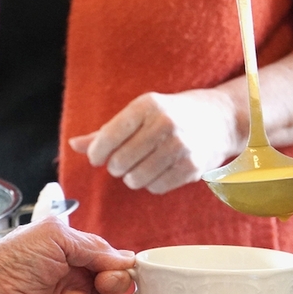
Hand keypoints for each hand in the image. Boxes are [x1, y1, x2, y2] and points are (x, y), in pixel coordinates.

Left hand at [69, 90, 240, 193]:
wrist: (219, 119)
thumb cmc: (171, 115)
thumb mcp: (139, 113)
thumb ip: (105, 131)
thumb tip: (73, 145)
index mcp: (146, 106)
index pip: (108, 137)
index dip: (97, 154)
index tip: (99, 157)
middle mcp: (164, 124)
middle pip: (119, 162)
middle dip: (116, 167)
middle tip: (122, 163)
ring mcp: (180, 147)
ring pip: (136, 179)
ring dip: (132, 178)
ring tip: (140, 168)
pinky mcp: (191, 167)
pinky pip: (156, 188)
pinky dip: (151, 185)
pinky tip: (157, 172)